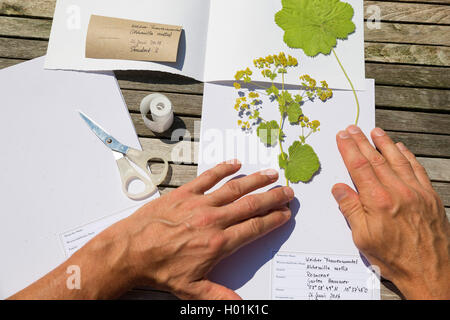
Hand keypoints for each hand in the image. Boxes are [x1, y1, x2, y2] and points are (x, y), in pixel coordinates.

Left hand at [108, 160, 292, 298]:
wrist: (131, 251)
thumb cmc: (159, 268)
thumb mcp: (192, 289)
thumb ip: (220, 296)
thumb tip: (240, 306)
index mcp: (218, 243)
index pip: (254, 228)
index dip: (273, 219)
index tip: (284, 213)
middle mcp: (213, 220)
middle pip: (251, 206)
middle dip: (273, 198)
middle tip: (287, 192)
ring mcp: (199, 204)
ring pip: (235, 188)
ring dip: (255, 180)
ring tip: (271, 175)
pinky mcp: (184, 194)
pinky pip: (208, 178)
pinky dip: (223, 169)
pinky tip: (234, 163)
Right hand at [332, 126, 449, 299]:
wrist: (430, 272)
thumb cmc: (394, 258)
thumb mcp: (363, 238)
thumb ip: (350, 209)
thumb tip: (339, 188)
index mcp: (378, 201)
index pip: (359, 167)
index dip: (349, 149)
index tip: (342, 137)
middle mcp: (398, 192)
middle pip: (376, 159)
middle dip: (362, 142)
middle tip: (353, 128)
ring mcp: (416, 192)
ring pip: (397, 160)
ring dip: (384, 143)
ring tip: (375, 131)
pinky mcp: (430, 196)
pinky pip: (417, 169)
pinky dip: (407, 156)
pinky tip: (401, 148)